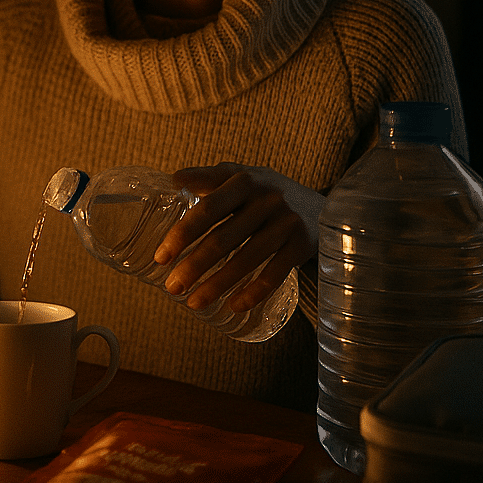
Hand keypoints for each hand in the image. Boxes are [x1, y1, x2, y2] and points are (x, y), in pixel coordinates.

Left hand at [153, 163, 322, 313]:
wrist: (321, 204)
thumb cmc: (265, 192)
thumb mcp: (240, 176)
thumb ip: (208, 178)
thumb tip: (174, 180)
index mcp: (244, 181)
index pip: (208, 209)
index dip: (182, 234)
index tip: (161, 257)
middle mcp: (267, 200)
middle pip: (224, 238)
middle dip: (194, 266)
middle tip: (172, 287)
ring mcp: (287, 223)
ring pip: (246, 260)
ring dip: (217, 285)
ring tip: (193, 303)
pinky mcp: (302, 245)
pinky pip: (274, 274)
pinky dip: (253, 292)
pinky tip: (233, 306)